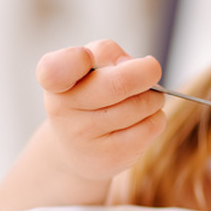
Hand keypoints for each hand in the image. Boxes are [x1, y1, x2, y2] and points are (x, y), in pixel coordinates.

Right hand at [37, 39, 165, 183]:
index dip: (74, 59)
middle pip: (118, 84)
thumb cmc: (86, 97)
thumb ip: (104, 54)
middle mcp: (64, 111)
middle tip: (152, 69)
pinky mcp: (112, 156)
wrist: (76, 150)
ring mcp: (87, 138)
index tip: (85, 56)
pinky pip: (152, 126)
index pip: (56, 69)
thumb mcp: (85, 69)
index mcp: (54, 83)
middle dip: (146, 71)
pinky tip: (144, 118)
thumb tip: (132, 65)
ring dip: (154, 96)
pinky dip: (156, 116)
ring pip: (141, 105)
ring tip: (145, 98)